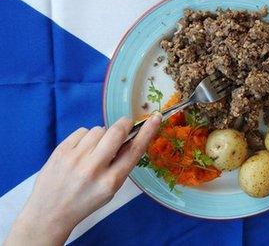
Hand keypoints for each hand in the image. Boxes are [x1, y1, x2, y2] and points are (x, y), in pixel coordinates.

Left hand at [5, 114, 161, 245]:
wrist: (50, 211)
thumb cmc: (86, 201)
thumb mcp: (110, 190)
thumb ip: (121, 165)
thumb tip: (131, 137)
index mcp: (111, 181)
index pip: (134, 151)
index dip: (147, 132)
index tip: (155, 118)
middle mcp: (94, 168)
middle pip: (116, 132)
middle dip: (124, 125)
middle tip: (125, 126)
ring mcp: (75, 158)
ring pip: (98, 129)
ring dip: (102, 135)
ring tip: (95, 149)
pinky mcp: (61, 150)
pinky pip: (82, 131)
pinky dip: (86, 137)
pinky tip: (81, 149)